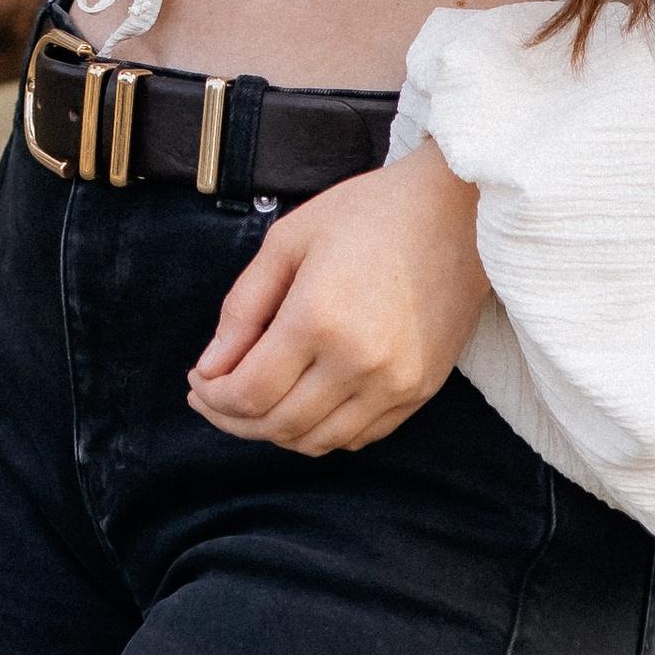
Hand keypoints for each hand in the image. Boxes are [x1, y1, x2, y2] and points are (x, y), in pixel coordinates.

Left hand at [187, 137, 485, 454]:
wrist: (457, 213)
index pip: (249, 393)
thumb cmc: (368, 213)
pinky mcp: (421, 391)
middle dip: (232, 419)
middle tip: (212, 396)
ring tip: (254, 400)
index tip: (196, 381)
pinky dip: (321, 431)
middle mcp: (360, 362)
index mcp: (319, 319)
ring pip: (318, 442)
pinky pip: (359, 437)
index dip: (213, 398)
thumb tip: (210, 367)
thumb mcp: (288, 240)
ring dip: (275, 431)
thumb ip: (243, 308)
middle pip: (278, 425)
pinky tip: (302, 401)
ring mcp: (396, 383)